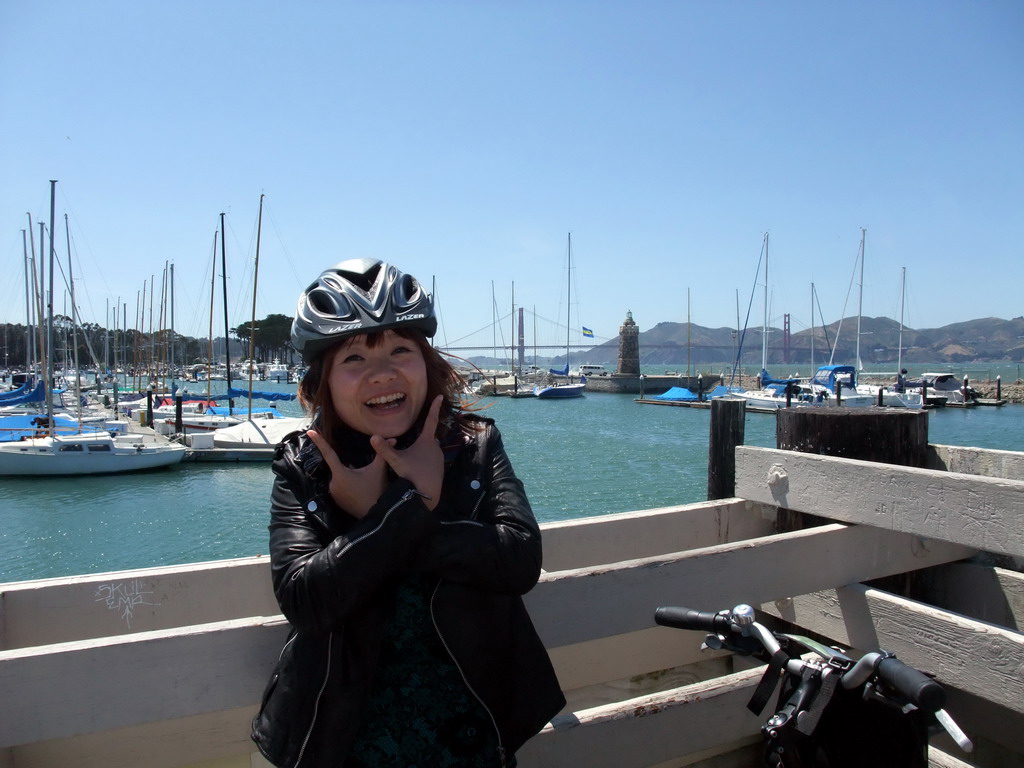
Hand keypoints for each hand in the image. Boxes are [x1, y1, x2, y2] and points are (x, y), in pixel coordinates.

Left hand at [307, 429, 388, 519]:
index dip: (319, 441)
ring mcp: (334, 494)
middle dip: (348, 466)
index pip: (328, 453)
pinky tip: (359, 489)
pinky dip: (347, 485)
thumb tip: (392, 438)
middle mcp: (333, 483)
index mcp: (340, 473)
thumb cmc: (377, 491)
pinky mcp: (337, 501)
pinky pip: (340, 487)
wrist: (377, 515)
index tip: (310, 432)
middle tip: (363, 475)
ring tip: (363, 483)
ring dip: (348, 476)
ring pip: (339, 477)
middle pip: (338, 467)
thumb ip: (382, 452)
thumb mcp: (379, 470)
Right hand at [370, 395, 443, 510]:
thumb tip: (372, 436)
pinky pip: (432, 460)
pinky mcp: (440, 470)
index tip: (441, 397)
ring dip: (423, 450)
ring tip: (412, 456)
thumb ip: (384, 449)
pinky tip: (417, 468)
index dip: (435, 408)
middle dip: (424, 436)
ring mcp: (439, 459)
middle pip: (430, 437)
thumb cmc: (412, 475)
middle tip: (415, 438)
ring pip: (431, 449)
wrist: (426, 495)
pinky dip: (425, 461)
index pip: (431, 420)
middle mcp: (436, 448)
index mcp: (426, 442)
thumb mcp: (396, 461)